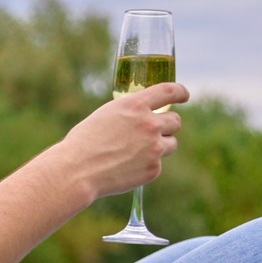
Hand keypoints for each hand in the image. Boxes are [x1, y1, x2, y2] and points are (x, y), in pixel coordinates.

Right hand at [57, 81, 187, 196]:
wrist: (77, 170)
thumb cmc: (84, 142)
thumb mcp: (106, 115)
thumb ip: (129, 114)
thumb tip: (141, 118)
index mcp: (135, 105)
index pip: (169, 91)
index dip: (180, 92)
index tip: (184, 95)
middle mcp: (149, 124)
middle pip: (175, 121)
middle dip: (167, 125)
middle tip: (155, 132)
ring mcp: (154, 148)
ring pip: (171, 144)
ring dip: (160, 145)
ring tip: (136, 152)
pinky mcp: (153, 169)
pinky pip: (158, 164)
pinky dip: (146, 165)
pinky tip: (127, 167)